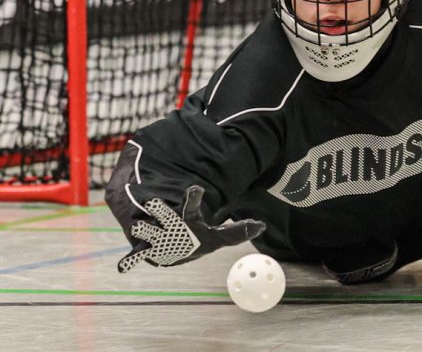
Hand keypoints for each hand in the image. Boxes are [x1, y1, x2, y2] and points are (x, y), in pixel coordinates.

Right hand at [117, 185, 265, 272]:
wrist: (172, 247)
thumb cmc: (195, 239)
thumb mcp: (217, 237)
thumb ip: (238, 232)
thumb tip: (262, 226)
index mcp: (187, 217)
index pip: (191, 203)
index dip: (194, 196)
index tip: (197, 189)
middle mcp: (168, 223)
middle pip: (163, 212)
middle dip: (159, 207)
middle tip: (156, 202)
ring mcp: (155, 236)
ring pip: (145, 229)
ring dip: (141, 229)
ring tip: (136, 227)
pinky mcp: (144, 250)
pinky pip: (134, 256)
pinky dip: (129, 261)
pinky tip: (123, 268)